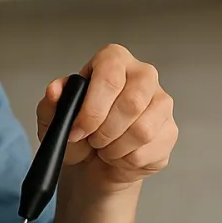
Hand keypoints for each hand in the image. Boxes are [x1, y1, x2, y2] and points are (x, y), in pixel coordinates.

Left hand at [36, 44, 177, 194]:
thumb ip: (51, 103)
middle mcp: (143, 74)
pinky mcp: (170, 131)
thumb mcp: (54, 118)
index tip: (78, 130)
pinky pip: (149, 150)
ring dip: (115, 148)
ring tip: (104, 148)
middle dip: (105, 131)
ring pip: (143, 130)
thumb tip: (55, 90)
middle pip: (132, 102)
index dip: (92, 109)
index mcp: (114, 60)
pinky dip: (126, 161)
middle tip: (92, 141)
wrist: (93, 162)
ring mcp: (161, 102)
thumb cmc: (78, 131)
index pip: (110, 76)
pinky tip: (120, 155)